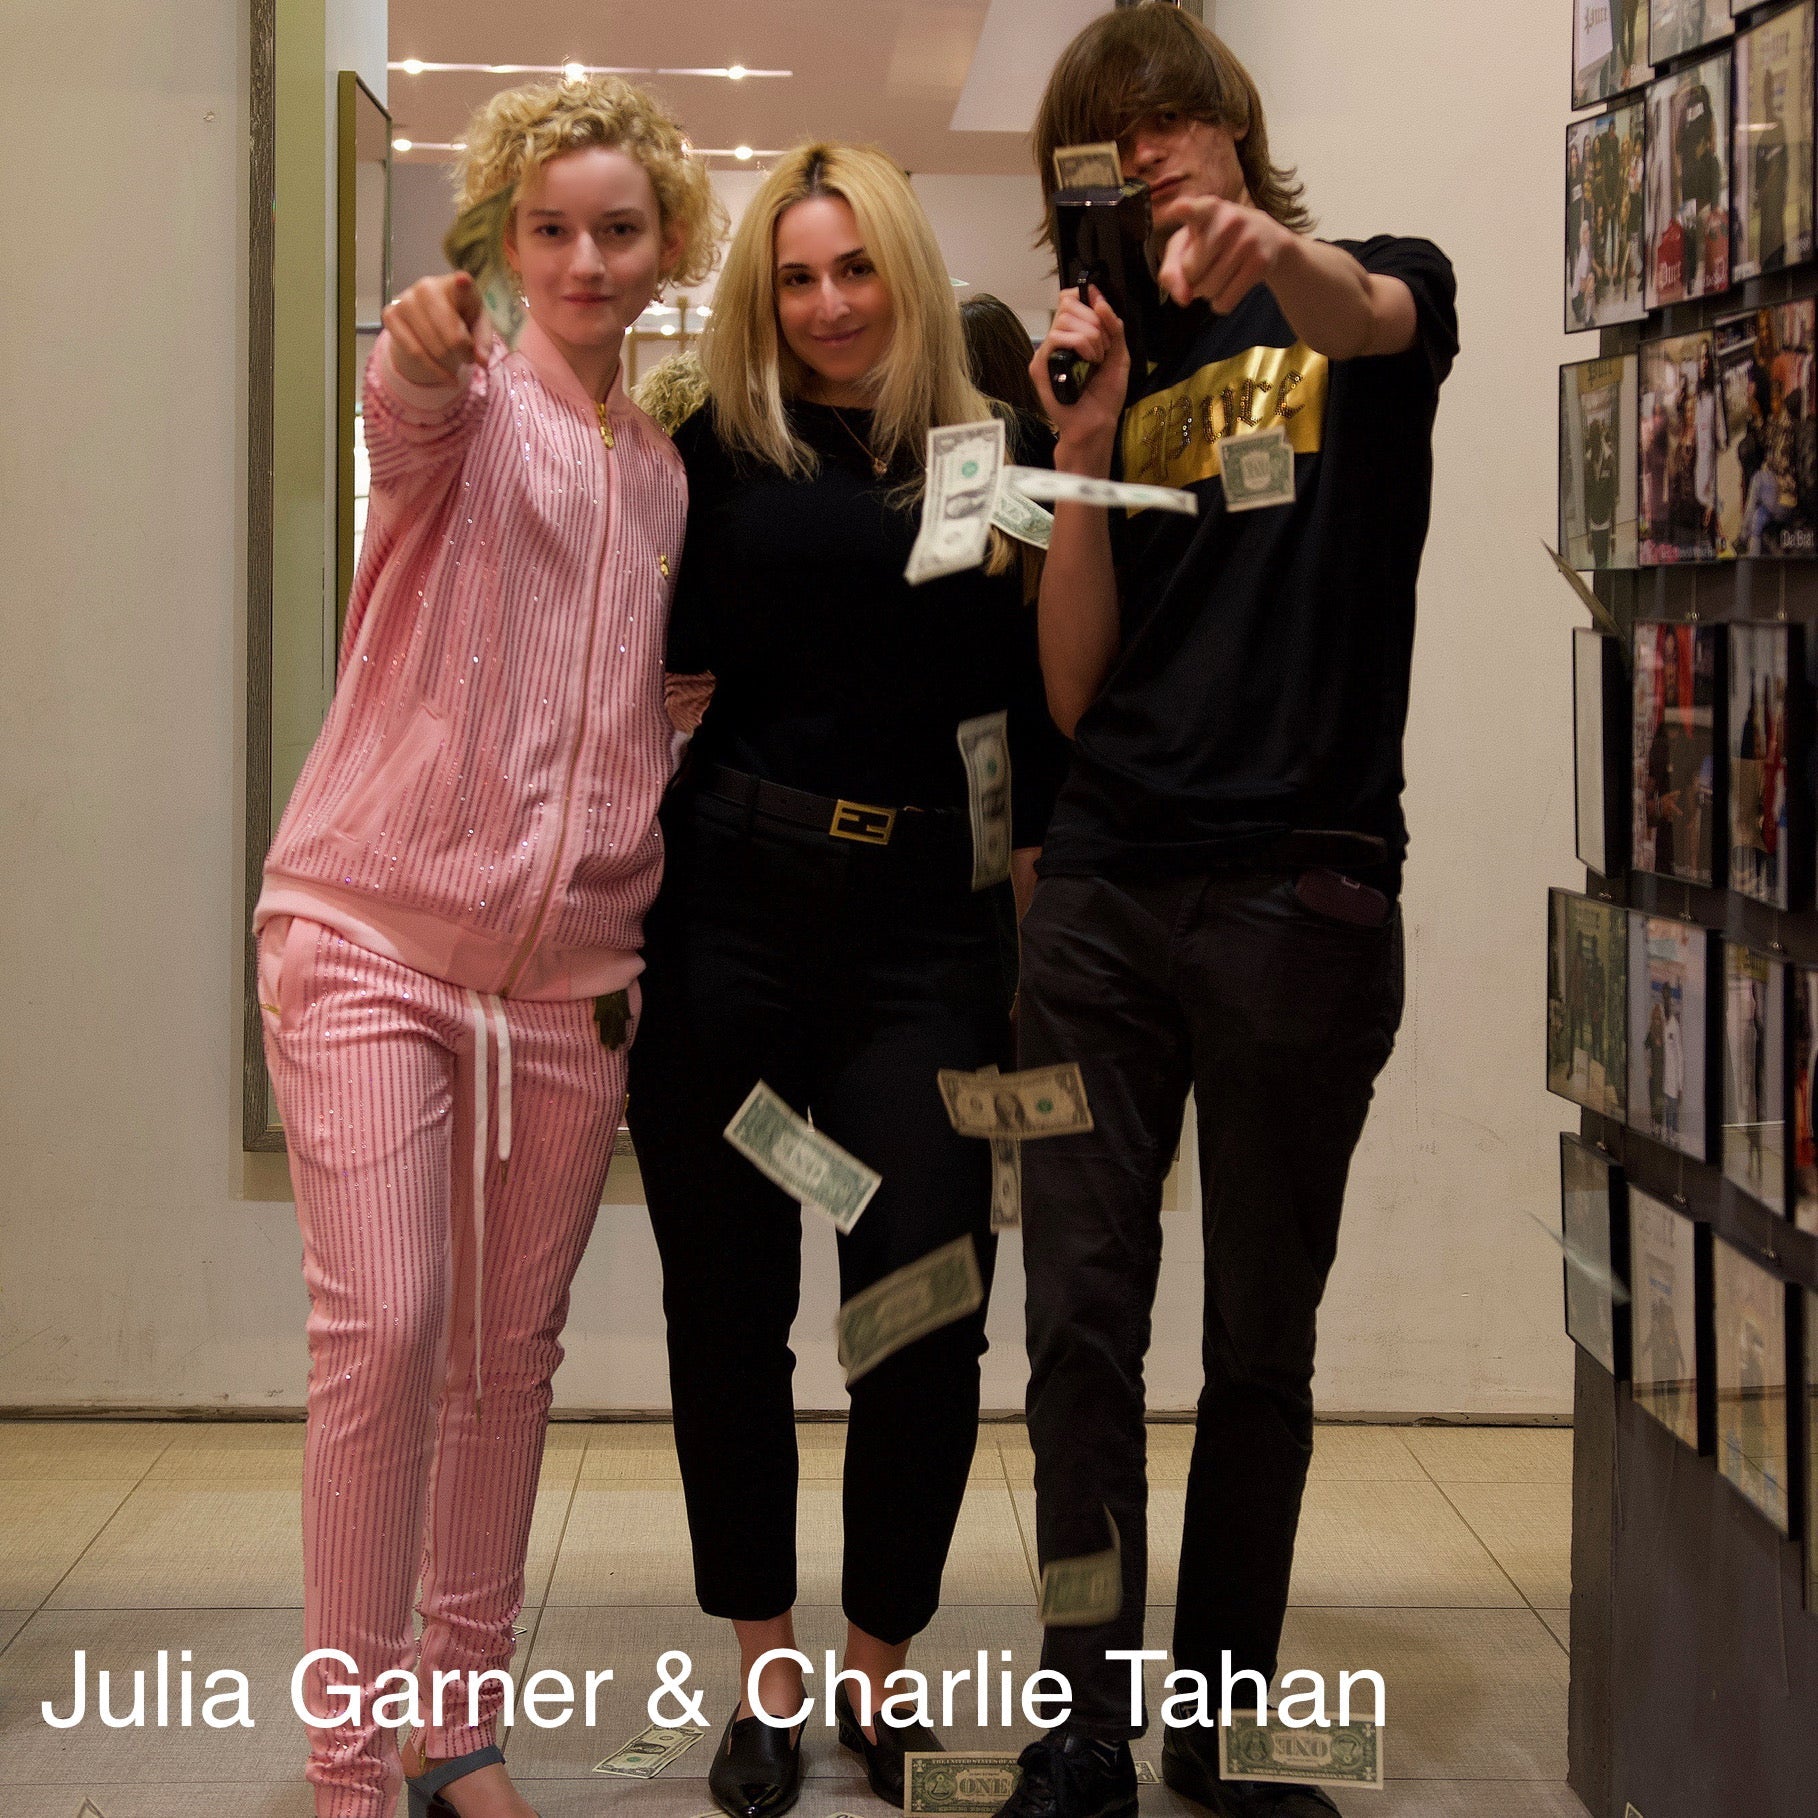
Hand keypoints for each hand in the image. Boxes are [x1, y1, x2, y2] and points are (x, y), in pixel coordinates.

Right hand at [381, 272, 493, 387]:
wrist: (431, 317)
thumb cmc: (461, 318)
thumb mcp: (479, 327)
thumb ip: (484, 342)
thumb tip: (482, 362)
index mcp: (456, 285)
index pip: (461, 285)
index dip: (463, 284)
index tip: (463, 281)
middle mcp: (427, 286)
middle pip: (451, 337)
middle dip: (463, 354)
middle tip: (467, 356)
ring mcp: (406, 299)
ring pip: (434, 349)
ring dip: (449, 363)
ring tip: (455, 359)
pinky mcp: (390, 315)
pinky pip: (414, 353)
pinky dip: (434, 370)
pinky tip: (446, 377)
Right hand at [1029, 285, 1128, 473]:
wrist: (1096, 423)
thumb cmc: (1105, 395)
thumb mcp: (1119, 353)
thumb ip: (1113, 324)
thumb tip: (1098, 296)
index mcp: (1073, 334)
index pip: (1070, 299)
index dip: (1086, 299)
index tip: (1102, 315)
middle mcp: (1057, 340)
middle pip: (1067, 305)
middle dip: (1094, 321)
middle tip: (1104, 348)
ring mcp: (1047, 353)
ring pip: (1063, 319)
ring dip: (1090, 335)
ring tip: (1097, 358)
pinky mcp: (1039, 366)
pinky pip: (1056, 338)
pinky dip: (1079, 343)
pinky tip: (1088, 360)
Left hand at [1157, 195, 1293, 313]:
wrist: (1265, 237)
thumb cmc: (1213, 241)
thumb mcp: (1186, 246)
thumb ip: (1171, 271)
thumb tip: (1184, 299)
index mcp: (1206, 209)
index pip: (1192, 209)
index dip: (1184, 210)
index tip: (1177, 207)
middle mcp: (1228, 219)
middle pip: (1190, 272)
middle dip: (1192, 276)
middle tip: (1206, 261)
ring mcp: (1248, 240)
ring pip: (1208, 290)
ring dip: (1207, 291)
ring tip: (1219, 270)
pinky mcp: (1260, 263)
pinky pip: (1225, 302)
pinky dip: (1221, 302)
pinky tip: (1230, 284)